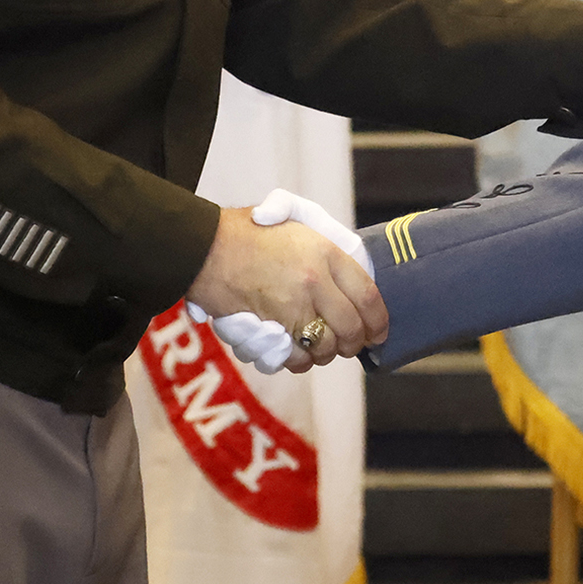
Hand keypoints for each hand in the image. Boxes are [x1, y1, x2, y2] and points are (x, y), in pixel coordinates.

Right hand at [186, 189, 381, 371]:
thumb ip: (323, 247)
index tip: (379, 332)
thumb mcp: (294, 221)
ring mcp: (294, 305)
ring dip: (326, 354)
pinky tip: (297, 355)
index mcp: (326, 252)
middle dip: (355, 343)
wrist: (204, 247)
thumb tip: (347, 275)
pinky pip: (298, 356)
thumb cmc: (246, 232)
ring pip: (326, 346)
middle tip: (350, 346)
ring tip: (320, 349)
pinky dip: (300, 362)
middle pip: (352, 327)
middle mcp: (316, 280)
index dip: (379, 321)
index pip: (368, 295)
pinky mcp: (272, 326)